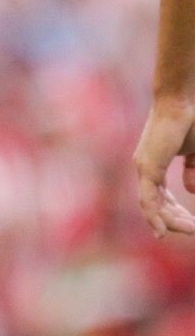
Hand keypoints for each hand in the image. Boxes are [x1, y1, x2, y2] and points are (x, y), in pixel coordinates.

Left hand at [135, 96, 194, 237]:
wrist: (183, 103)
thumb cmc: (190, 124)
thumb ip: (193, 171)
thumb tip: (191, 190)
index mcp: (155, 166)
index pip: (162, 198)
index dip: (176, 214)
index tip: (193, 226)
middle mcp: (146, 168)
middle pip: (157, 205)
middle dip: (175, 221)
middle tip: (193, 230)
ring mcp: (144, 168)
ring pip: (152, 206)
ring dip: (170, 222)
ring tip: (191, 230)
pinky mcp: (147, 166)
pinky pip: (147, 198)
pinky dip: (154, 216)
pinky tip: (161, 231)